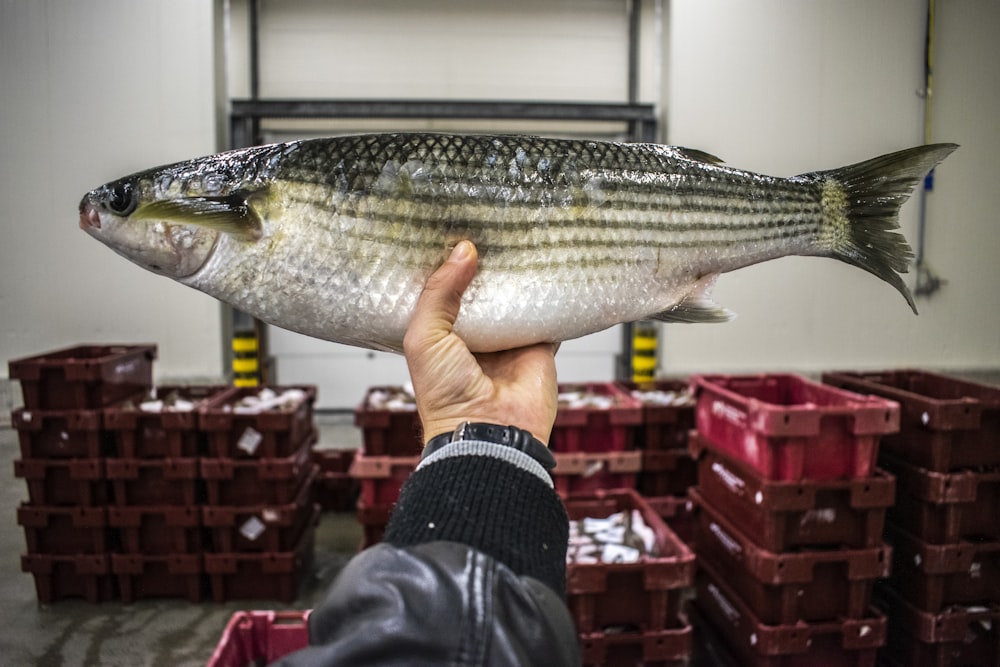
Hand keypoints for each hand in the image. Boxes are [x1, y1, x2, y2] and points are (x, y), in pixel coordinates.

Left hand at [403, 241, 558, 444]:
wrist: (489, 431)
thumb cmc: (446, 396)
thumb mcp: (425, 337)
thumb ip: (439, 293)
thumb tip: (463, 251)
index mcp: (441, 336)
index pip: (444, 291)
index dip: (447, 265)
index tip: (451, 231)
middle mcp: (474, 336)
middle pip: (481, 290)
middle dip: (484, 264)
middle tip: (488, 226)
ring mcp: (507, 340)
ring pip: (514, 297)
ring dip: (516, 275)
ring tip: (517, 234)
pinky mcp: (538, 345)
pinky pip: (547, 314)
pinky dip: (550, 295)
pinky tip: (548, 267)